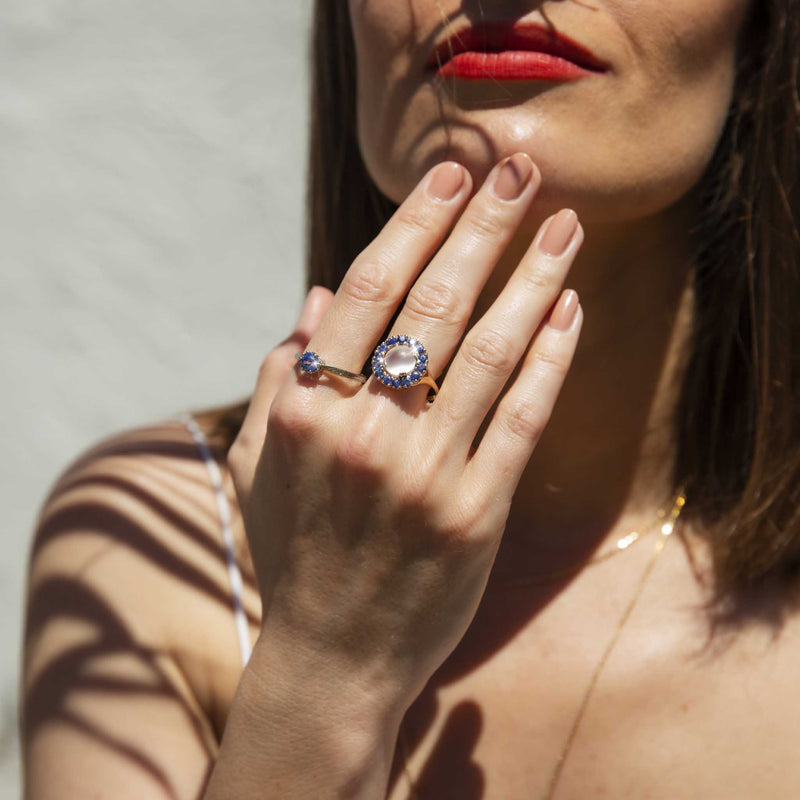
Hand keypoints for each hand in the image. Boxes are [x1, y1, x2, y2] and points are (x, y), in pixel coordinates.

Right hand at [228, 153, 583, 716]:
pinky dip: (550, 358)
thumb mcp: (262, 465)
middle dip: (483, 228)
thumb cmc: (293, 553)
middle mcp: (364, 435)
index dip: (412, 226)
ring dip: (534, 278)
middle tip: (520, 170)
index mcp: (305, 413)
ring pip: (490, 353)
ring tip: (566, 225)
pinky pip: (523, 418)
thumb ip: (279, 379)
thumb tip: (311, 299)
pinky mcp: (477, 514)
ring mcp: (426, 476)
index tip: (449, 178)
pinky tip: (568, 310)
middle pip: (434, 305)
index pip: (364, 293)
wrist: (333, 657)